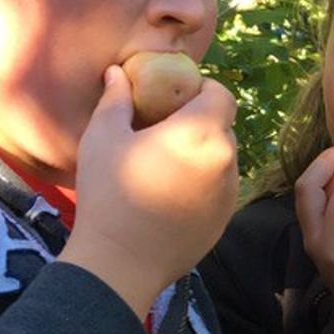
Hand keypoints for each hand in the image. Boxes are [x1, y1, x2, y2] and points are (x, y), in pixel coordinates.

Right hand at [59, 65, 237, 316]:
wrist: (121, 261)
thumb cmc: (109, 193)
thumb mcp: (104, 137)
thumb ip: (116, 99)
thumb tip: (118, 72)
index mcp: (202, 131)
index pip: (223, 94)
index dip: (203, 90)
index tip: (176, 97)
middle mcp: (226, 159)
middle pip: (223, 127)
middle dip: (200, 122)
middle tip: (165, 130)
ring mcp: (230, 193)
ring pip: (223, 159)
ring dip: (203, 154)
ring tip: (166, 164)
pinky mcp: (225, 219)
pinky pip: (220, 188)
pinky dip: (204, 183)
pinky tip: (171, 194)